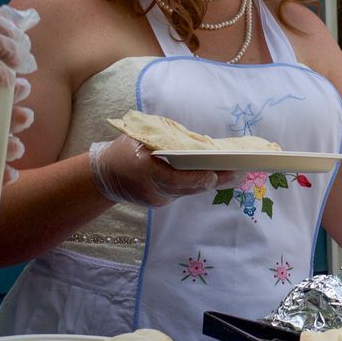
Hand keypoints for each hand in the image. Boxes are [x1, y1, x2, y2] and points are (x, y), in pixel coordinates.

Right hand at [88, 137, 230, 207]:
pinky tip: (218, 175)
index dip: (196, 179)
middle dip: (215, 180)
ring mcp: (157, 198)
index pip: (174, 179)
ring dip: (212, 183)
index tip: (215, 174)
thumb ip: (163, 140)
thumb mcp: (138, 139)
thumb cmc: (123, 150)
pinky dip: (199, 183)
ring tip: (236, 173)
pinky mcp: (161, 201)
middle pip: (188, 188)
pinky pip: (183, 192)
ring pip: (189, 191)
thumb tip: (194, 141)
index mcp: (144, 170)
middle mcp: (153, 189)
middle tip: (239, 173)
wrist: (102, 176)